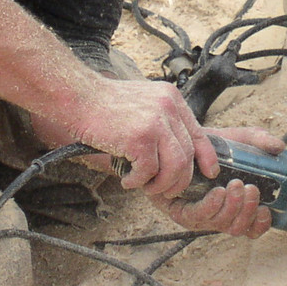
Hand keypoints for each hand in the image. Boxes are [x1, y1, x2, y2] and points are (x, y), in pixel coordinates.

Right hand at [70, 78, 214, 197]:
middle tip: (164, 189)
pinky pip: (148, 171)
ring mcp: (155, 122)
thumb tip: (175, 149)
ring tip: (145, 186)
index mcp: (172, 99)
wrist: (78, 96)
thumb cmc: (104, 103)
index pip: (200, 133)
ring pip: (175, 167)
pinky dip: (138, 181)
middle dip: (179, 180)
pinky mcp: (139, 138)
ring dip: (161, 185)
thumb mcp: (144, 102)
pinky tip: (127, 179)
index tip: (208, 172)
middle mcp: (168, 109)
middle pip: (188, 156)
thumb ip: (162, 119)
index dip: (207, 157)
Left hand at [150, 124, 286, 237]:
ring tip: (236, 185)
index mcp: (236, 207)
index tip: (266, 210)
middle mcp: (219, 216)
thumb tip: (279, 146)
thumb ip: (258, 141)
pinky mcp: (181, 211)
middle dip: (247, 212)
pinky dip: (211, 206)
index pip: (252, 228)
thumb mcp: (238, 140)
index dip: (261, 225)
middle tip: (250, 189)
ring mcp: (200, 216)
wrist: (181, 140)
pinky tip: (218, 192)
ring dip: (232, 208)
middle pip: (238, 228)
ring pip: (220, 225)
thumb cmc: (212, 145)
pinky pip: (196, 216)